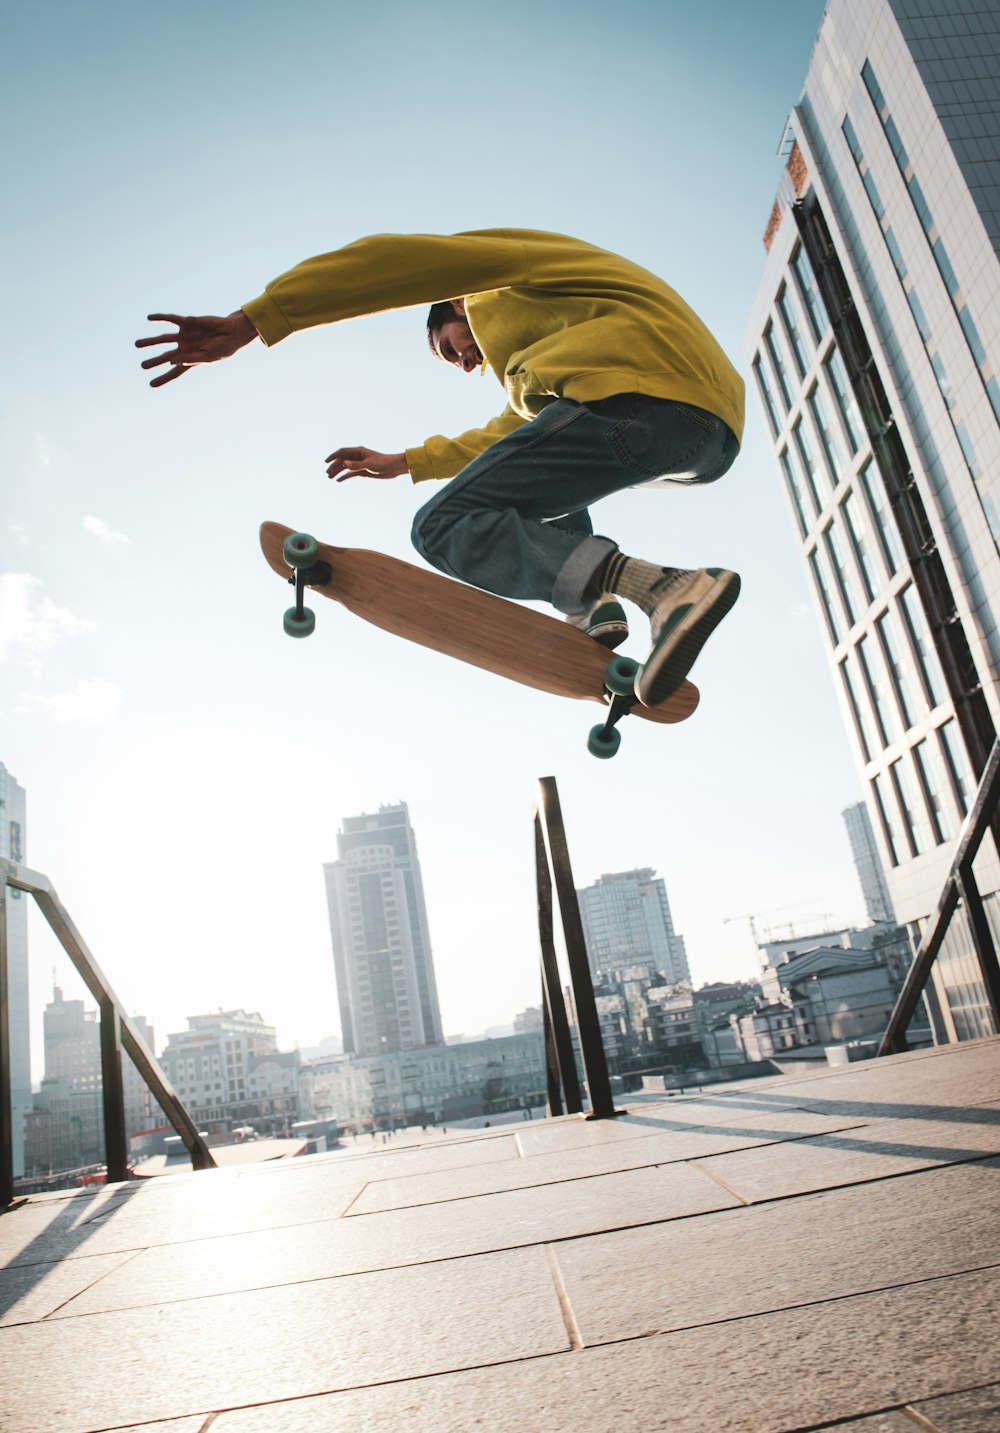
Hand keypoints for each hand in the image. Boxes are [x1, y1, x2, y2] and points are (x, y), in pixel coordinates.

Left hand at [135, 310, 257, 387]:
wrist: (232, 332)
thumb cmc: (223, 348)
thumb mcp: (207, 357)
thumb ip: (190, 359)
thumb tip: (173, 362)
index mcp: (191, 360)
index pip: (174, 372)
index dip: (163, 378)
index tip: (151, 384)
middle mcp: (185, 348)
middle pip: (165, 356)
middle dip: (154, 361)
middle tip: (143, 366)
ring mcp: (185, 335)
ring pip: (163, 339)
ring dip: (150, 342)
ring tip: (137, 345)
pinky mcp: (187, 323)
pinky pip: (171, 319)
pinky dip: (160, 318)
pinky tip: (149, 318)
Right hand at [326, 447, 407, 481]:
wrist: (393, 468)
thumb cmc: (383, 463)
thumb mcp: (369, 464)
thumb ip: (356, 465)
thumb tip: (344, 464)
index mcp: (358, 451)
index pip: (342, 452)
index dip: (333, 456)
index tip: (326, 462)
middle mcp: (357, 457)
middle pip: (342, 461)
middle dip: (334, 467)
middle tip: (327, 474)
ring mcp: (359, 464)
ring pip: (345, 467)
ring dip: (337, 472)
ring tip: (330, 478)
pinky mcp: (362, 471)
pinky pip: (351, 473)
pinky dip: (345, 476)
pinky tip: (338, 480)